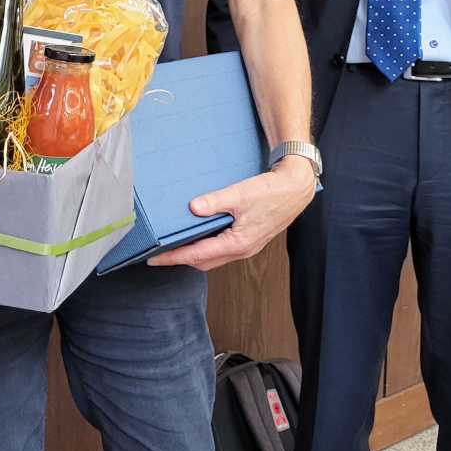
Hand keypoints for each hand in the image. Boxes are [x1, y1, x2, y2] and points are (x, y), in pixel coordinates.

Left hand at [149, 155, 316, 270]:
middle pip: (204, 262)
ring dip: (194, 253)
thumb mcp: (241, 194)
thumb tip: (193, 208)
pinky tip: (199, 235)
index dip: (174, 257)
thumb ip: (215, 202)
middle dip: (181, 259)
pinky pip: (222, 249)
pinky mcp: (249, 239)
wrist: (296, 189)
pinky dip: (207, 245)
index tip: (155, 259)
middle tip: (160, 254)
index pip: (197, 255)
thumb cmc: (273, 192)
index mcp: (238, 243)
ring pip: (214, 257)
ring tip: (175, 245)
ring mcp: (246, 247)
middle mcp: (242, 250)